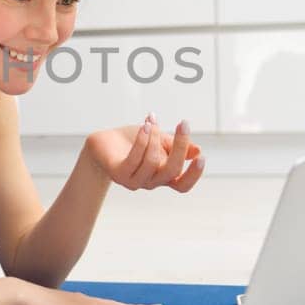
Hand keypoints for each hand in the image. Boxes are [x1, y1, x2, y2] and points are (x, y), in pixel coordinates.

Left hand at [83, 113, 205, 191]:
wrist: (102, 144)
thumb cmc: (132, 141)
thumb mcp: (158, 141)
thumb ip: (175, 147)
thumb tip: (197, 150)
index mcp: (162, 176)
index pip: (183, 185)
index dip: (194, 175)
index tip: (202, 157)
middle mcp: (150, 182)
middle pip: (171, 171)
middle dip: (180, 146)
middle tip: (184, 124)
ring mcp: (134, 181)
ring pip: (153, 161)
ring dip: (155, 137)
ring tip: (151, 119)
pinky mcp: (119, 174)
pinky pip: (134, 158)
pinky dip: (142, 140)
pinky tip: (145, 125)